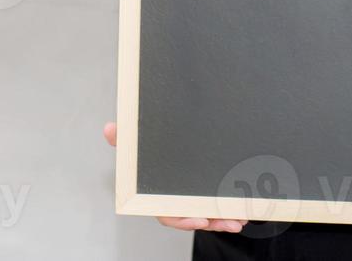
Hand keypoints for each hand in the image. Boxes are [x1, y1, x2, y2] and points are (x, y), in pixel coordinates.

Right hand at [102, 122, 245, 233]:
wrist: (166, 135)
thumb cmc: (149, 144)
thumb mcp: (140, 139)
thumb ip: (126, 138)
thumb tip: (109, 129)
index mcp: (157, 191)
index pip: (167, 212)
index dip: (182, 219)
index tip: (199, 219)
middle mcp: (175, 198)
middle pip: (192, 217)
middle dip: (211, 221)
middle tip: (229, 221)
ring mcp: (191, 197)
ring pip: (207, 215)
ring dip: (223, 218)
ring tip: (239, 219)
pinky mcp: (205, 193)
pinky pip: (216, 208)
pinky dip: (228, 210)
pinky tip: (242, 212)